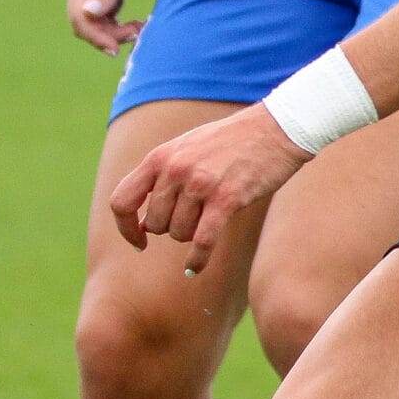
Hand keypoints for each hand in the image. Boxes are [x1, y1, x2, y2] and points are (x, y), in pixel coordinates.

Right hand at [68, 0, 173, 53]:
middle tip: (136, 34)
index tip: (118, 47)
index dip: (95, 36)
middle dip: (106, 36)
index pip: (79, 16)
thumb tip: (88, 14)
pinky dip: (119, 24)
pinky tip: (137, 23)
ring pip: (95, 22)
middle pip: (84, 22)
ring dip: (114, 31)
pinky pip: (106, 15)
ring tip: (140, 27)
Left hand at [108, 104, 309, 274]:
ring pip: (178, 233)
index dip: (126, 228)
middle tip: (192, 222)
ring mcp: (200, 184)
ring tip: (208, 221)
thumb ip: (162, 178)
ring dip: (191, 237)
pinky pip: (203, 241)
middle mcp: (175, 170)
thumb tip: (143, 224)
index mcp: (160, 157)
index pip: (122, 201)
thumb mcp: (187, 149)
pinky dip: (197, 259)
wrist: (276, 129)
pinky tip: (195, 268)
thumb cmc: (232, 142)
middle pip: (155, 224)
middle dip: (171, 230)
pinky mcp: (226, 198)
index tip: (140, 241)